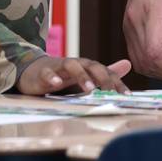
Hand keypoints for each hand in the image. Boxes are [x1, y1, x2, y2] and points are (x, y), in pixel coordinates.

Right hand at [17, 55, 131, 94]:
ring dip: (82, 76)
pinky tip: (56, 84)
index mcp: (87, 66)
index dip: (117, 83)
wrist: (33, 69)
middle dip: (103, 78)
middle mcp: (76, 64)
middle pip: (92, 66)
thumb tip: (128, 64)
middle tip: (111, 93)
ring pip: (72, 66)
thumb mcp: (85, 73)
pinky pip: (47, 73)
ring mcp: (59, 67)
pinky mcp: (42, 72)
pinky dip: (52, 77)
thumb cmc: (62, 73)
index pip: (106, 72)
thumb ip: (105, 72)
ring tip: (89, 89)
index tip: (127, 96)